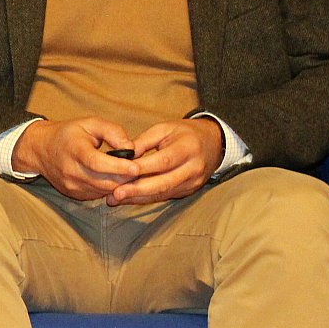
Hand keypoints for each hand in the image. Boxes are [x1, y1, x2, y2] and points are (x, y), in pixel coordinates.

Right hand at [11, 116, 139, 200]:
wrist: (41, 149)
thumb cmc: (69, 134)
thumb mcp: (90, 123)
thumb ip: (112, 131)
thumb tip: (131, 147)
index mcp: (74, 150)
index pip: (97, 163)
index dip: (118, 167)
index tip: (136, 167)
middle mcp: (71, 171)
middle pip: (104, 181)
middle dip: (126, 178)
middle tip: (141, 170)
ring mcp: (72, 185)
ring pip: (104, 190)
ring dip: (120, 185)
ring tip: (131, 175)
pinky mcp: (74, 194)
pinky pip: (98, 194)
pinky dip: (110, 188)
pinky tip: (116, 179)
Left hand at [106, 117, 222, 205]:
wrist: (213, 143)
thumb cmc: (184, 133)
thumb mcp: (164, 128)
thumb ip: (143, 141)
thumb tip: (122, 154)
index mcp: (188, 148)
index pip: (163, 161)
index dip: (142, 168)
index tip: (120, 172)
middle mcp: (193, 169)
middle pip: (163, 183)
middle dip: (138, 190)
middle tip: (115, 194)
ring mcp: (193, 183)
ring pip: (163, 193)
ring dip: (138, 197)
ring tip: (116, 199)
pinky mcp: (189, 191)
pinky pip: (165, 196)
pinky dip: (146, 198)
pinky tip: (129, 199)